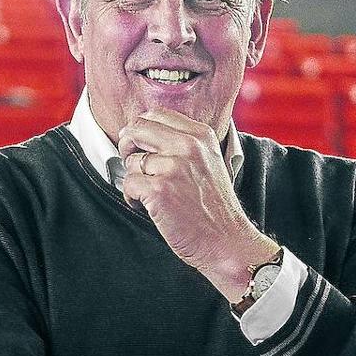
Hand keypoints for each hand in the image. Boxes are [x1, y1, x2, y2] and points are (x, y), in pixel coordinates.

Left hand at [118, 109, 276, 301]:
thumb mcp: (209, 161)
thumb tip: (142, 132)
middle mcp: (187, 146)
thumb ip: (183, 143)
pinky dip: (132, 197)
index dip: (140, 129)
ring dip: (134, 179)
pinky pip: (128, 183)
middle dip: (127, 146)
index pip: (155, 114)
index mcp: (200, 135)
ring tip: (152, 195)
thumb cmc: (214, 207)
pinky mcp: (159, 190)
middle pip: (136, 129)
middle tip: (135, 166)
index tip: (139, 145)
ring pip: (130, 161)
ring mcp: (173, 167)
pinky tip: (149, 207)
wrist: (227, 241)